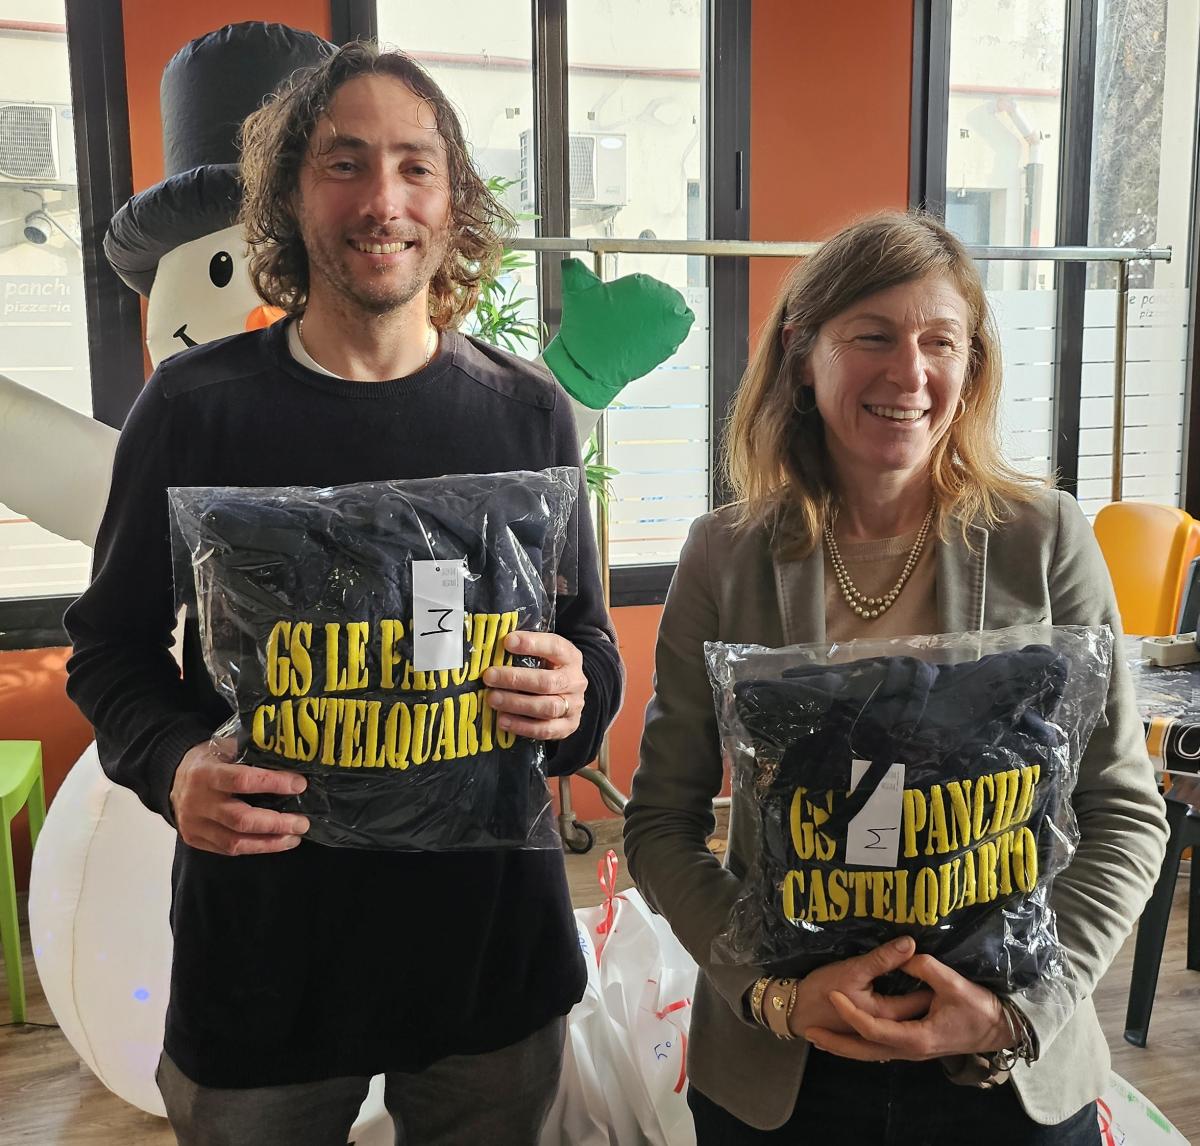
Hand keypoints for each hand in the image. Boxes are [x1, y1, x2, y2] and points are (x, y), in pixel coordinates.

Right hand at [170, 737, 309, 855]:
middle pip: (241, 819)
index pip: (242, 780)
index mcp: (206, 774)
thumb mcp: (222, 748)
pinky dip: (255, 848)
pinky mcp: (196, 840)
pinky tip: (275, 842)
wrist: (171, 779)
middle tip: (302, 822)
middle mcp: (198, 802)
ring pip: (235, 842)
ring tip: (295, 836)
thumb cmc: (207, 761)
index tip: (299, 784)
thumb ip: (249, 751)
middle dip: (276, 823)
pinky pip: (228, 850)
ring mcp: (194, 825)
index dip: (273, 783)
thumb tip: (288, 753)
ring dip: (270, 842)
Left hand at [482, 631, 586, 740]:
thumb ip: (524, 653)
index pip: (555, 647)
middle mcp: (575, 681)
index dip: (532, 644)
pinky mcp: (568, 726)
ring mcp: (574, 706)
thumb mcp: (543, 656)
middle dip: (515, 679)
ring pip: (547, 707)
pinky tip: (502, 720)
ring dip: (516, 704)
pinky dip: (522, 726)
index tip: (507, 642)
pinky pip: (545, 730)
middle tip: (490, 677)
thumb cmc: (547, 671)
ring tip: (493, 699)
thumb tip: (492, 648)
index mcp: (570, 657)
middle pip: (547, 682)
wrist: (568, 696)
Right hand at [786, 937, 933, 1037]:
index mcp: (886, 1014)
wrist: (796, 1010)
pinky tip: (905, 1003)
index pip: (919, 1000)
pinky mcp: (867, 1028)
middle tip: (944, 978)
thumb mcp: (853, 970)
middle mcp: (886, 1027)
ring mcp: (876, 1031)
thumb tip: (911, 943)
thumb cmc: (823, 990)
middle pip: (915, 1012)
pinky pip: (893, 1023)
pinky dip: (902, 1013)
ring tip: (930, 987)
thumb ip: (883, 958)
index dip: (934, 985)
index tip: (947, 970)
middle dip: (929, 996)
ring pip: (905, 1018)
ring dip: (916, 1005)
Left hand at [804, 951, 1011, 1061]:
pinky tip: (847, 1037)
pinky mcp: (913, 1045)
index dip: (851, 1013)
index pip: (874, 1030)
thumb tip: (904, 948)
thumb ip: (925, 967)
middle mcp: (910, 1049)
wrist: (1000, 1030)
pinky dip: (859, 1044)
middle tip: (808, 1032)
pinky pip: (879, 1049)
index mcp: (917, 1037)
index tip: (833, 995)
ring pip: (870, 1053)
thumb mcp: (952, 984)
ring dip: (844, 1046)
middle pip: (865, 1049)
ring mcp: (911, 1050)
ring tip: (817, 1038)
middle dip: (837, 1044)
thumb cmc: (978, 1009)